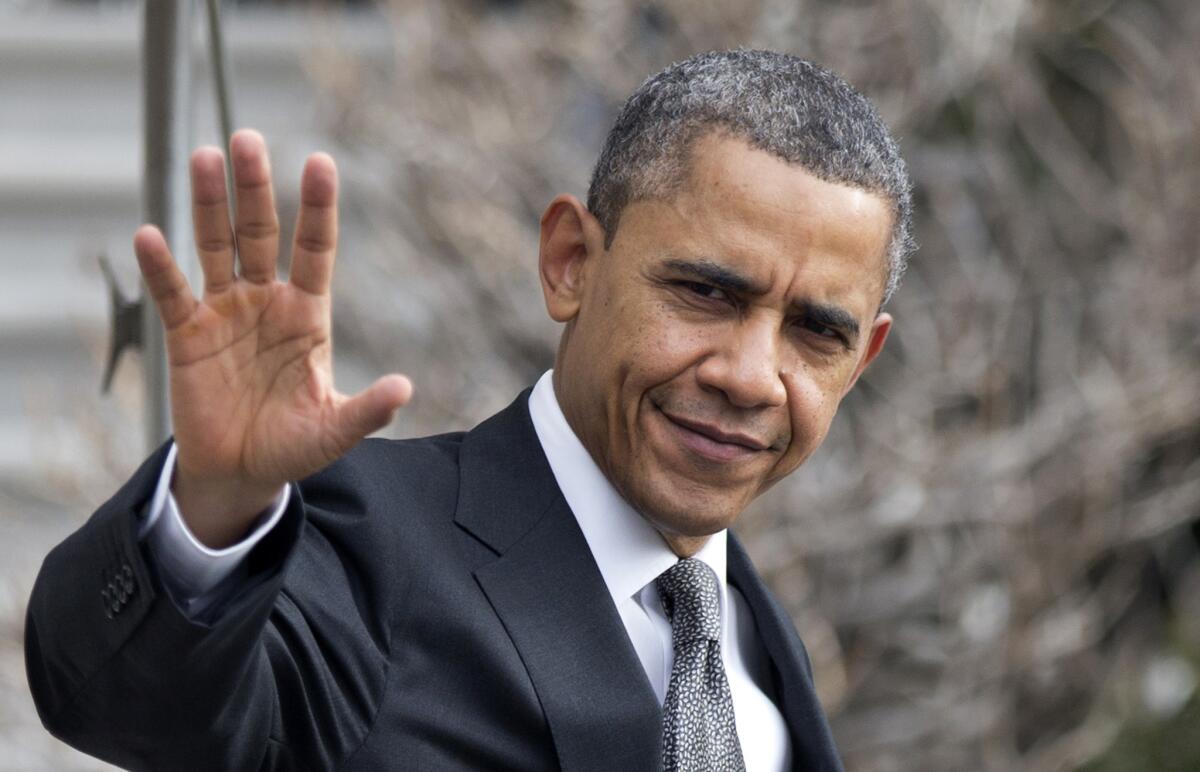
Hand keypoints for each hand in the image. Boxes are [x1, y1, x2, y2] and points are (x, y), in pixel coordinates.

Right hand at [134, 129, 411, 547]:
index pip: (314, 249)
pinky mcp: (187, 336)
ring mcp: (225, 313)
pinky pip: (173, 294)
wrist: (241, 474)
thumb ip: (367, 410)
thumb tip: (405, 389)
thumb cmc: (294, 446)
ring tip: (204, 156)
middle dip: (254, 188)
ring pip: (215, 247)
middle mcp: (267, 302)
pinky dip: (161, 267)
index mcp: (307, 315)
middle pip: (261, 233)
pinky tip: (150, 234)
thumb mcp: (335, 430)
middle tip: (247, 139)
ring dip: (209, 205)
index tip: (320, 161)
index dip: (317, 208)